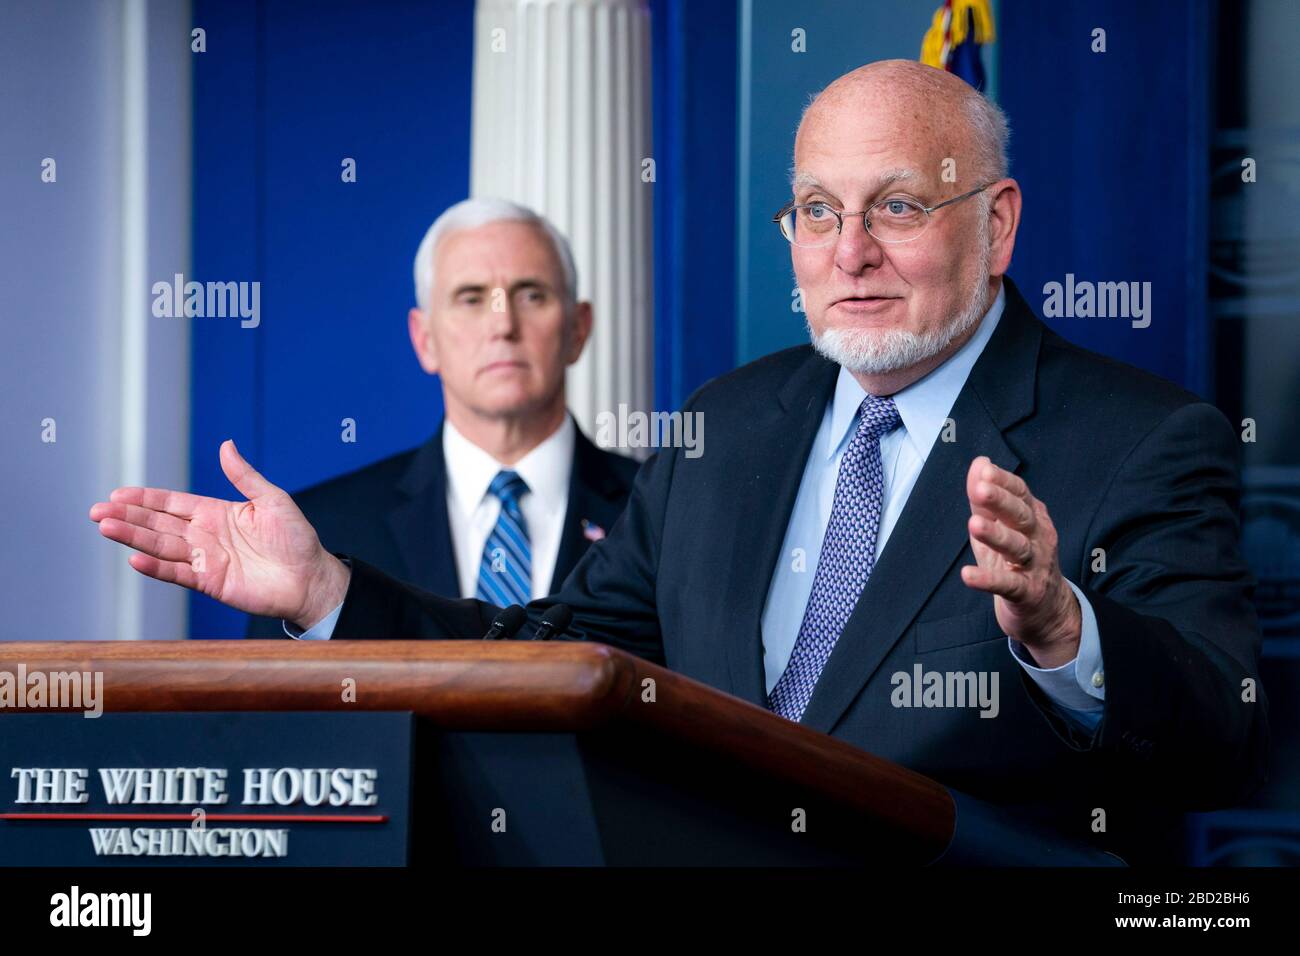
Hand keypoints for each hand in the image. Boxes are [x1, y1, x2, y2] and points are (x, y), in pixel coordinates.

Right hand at [89, 440, 350, 629]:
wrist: (311, 578)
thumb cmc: (297, 539)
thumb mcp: (272, 499)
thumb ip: (245, 476)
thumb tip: (226, 445)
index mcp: (217, 514)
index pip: (173, 503)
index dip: (146, 498)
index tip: (118, 493)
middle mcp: (205, 536)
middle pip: (158, 524)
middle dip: (128, 516)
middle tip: (97, 510)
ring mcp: (205, 560)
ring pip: (161, 547)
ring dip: (133, 538)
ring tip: (106, 528)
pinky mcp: (210, 582)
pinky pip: (178, 573)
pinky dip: (156, 568)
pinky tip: (134, 559)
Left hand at [959, 456, 1081, 667]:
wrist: (1047, 611)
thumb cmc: (1018, 562)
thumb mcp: (999, 527)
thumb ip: (986, 499)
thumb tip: (979, 463)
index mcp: (1033, 519)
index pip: (1021, 494)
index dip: (1004, 482)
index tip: (985, 470)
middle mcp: (1039, 539)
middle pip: (1021, 517)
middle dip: (1002, 502)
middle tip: (981, 490)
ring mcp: (1035, 566)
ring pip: (1017, 548)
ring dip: (996, 535)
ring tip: (973, 524)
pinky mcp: (1027, 593)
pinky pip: (1008, 585)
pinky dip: (987, 580)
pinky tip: (967, 575)